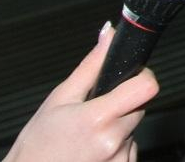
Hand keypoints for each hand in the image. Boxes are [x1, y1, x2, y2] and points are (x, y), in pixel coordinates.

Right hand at [3, 23, 160, 161]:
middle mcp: (113, 141)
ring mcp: (119, 160)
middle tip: (95, 114)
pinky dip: (116, 148)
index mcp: (98, 118)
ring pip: (133, 130)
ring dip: (118, 128)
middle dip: (122, 105)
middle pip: (139, 107)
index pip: (146, 87)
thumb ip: (91, 65)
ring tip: (88, 136)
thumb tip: (108, 34)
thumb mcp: (60, 98)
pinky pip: (129, 150)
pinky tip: (93, 150)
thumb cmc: (38, 143)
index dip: (141, 77)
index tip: (131, 77)